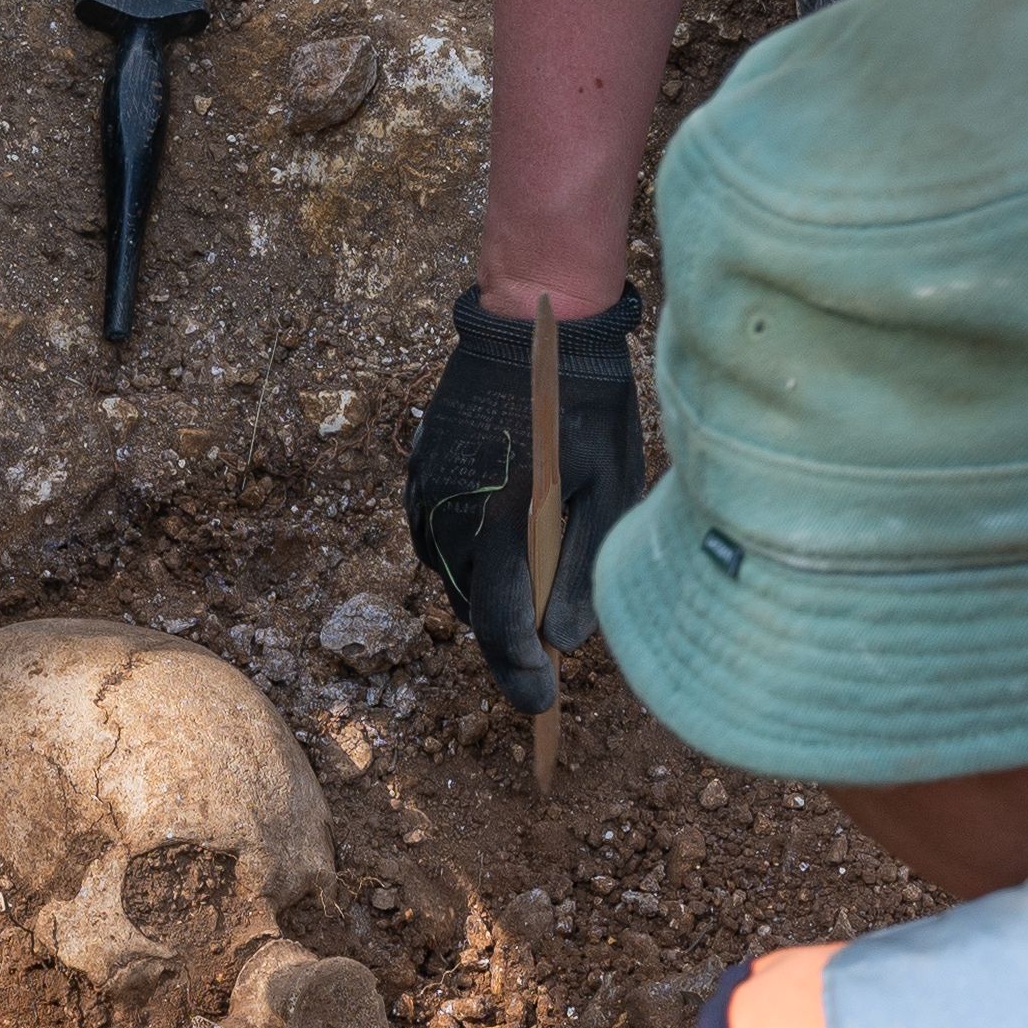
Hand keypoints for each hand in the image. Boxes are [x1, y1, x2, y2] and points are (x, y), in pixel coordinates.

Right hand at [403, 285, 645, 711]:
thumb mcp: (609, 487)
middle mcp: (452, 515)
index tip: (542, 703)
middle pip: (470, 608)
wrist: (532, 323)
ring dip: (484, 593)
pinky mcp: (418, 470)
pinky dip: (464, 555)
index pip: (501, 627)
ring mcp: (426, 492)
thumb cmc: (585, 404)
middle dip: (505, 636)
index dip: (520, 675)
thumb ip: (584, 569)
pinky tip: (498, 542)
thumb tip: (565, 641)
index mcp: (502, 525)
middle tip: (545, 651)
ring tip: (527, 590)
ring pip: (449, 575)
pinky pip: (434, 536)